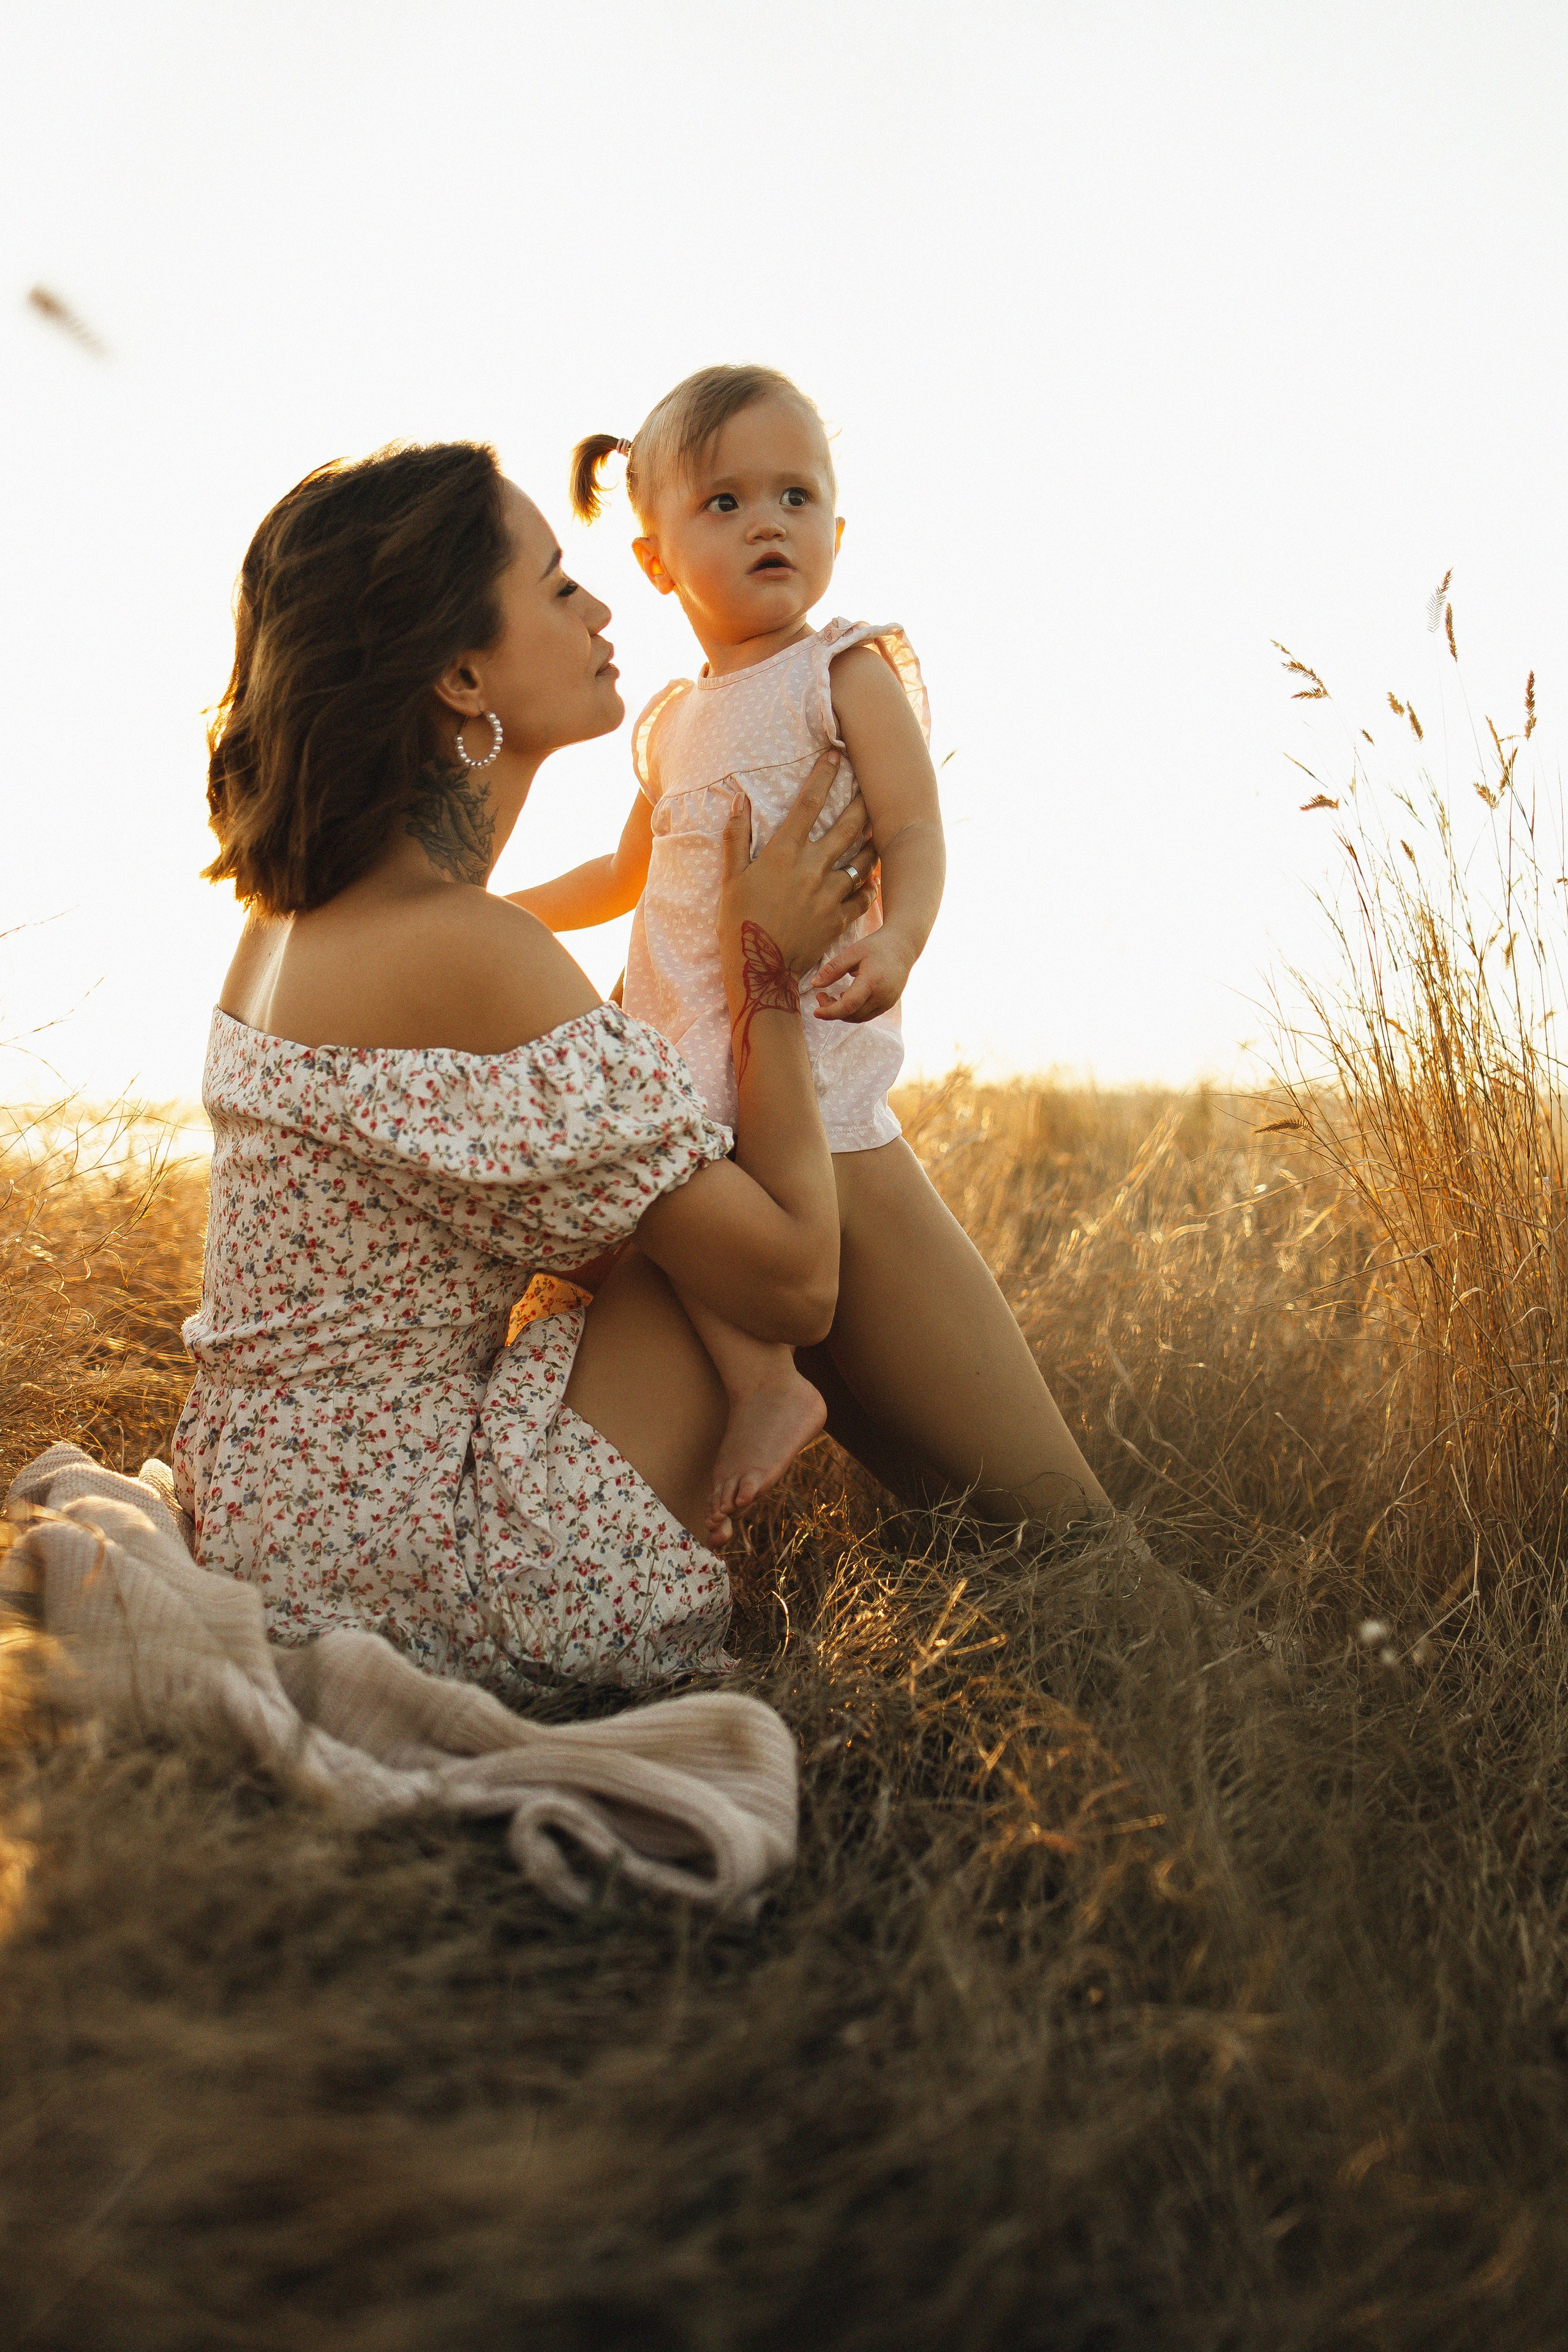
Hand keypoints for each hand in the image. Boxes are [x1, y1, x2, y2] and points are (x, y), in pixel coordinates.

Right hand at [718, 750, 873, 983]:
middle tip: (874, 786)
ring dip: (872, 842)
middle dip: (863, 802)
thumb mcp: (731, 878)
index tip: (837, 755)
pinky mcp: (839, 917)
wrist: (760, 968)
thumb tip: (738, 800)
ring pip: (863, 859)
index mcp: (784, 853)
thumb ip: (736, 837)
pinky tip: (871, 879)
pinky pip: (864, 895)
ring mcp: (830, 893)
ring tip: (879, 829)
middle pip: (848, 826)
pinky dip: (869, 885)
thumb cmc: (739, 921)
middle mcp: (813, 868)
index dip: (824, 775)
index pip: (809, 803)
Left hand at [812, 925, 914, 1022]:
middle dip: (832, 1011)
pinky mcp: (889, 1004)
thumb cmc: (877, 946)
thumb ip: (833, 969)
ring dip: (842, 1013)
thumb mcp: (853, 952)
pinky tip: (846, 997)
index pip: (848, 1005)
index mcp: (872, 982)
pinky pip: (868, 1014)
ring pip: (859, 1018)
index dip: (830, 1012)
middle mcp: (882, 996)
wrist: (903, 946)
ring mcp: (887, 1002)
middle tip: (820, 996)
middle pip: (852, 1014)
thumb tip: (814, 984)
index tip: (816, 1011)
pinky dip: (854, 1011)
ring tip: (831, 997)